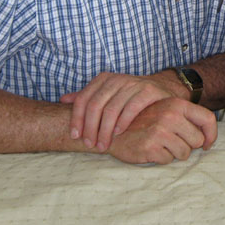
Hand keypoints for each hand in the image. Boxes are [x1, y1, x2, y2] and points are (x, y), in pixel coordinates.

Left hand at [61, 71, 181, 150]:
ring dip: (105, 130)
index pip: (83, 99)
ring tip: (103, 145)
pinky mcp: (148, 90)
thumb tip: (63, 100)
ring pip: (112, 109)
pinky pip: (132, 108)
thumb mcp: (108, 95)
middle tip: (90, 145)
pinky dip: (123, 122)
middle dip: (90, 128)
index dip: (77, 119)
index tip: (75, 136)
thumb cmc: (130, 97)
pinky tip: (119, 134)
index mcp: (104, 79)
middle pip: (96, 105)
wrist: (162, 90)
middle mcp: (117, 79)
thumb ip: (87, 97)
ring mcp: (133, 83)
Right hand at [106, 98, 217, 164]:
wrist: (112, 129)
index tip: (206, 145)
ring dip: (173, 154)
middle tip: (171, 143)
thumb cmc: (144, 122)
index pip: (208, 118)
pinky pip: (168, 161)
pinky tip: (150, 150)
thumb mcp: (165, 112)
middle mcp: (171, 115)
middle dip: (187, 146)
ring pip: (184, 153)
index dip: (211, 135)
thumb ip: (185, 120)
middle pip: (197, 140)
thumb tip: (208, 140)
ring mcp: (160, 130)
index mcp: (177, 104)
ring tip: (159, 145)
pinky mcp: (150, 146)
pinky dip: (161, 159)